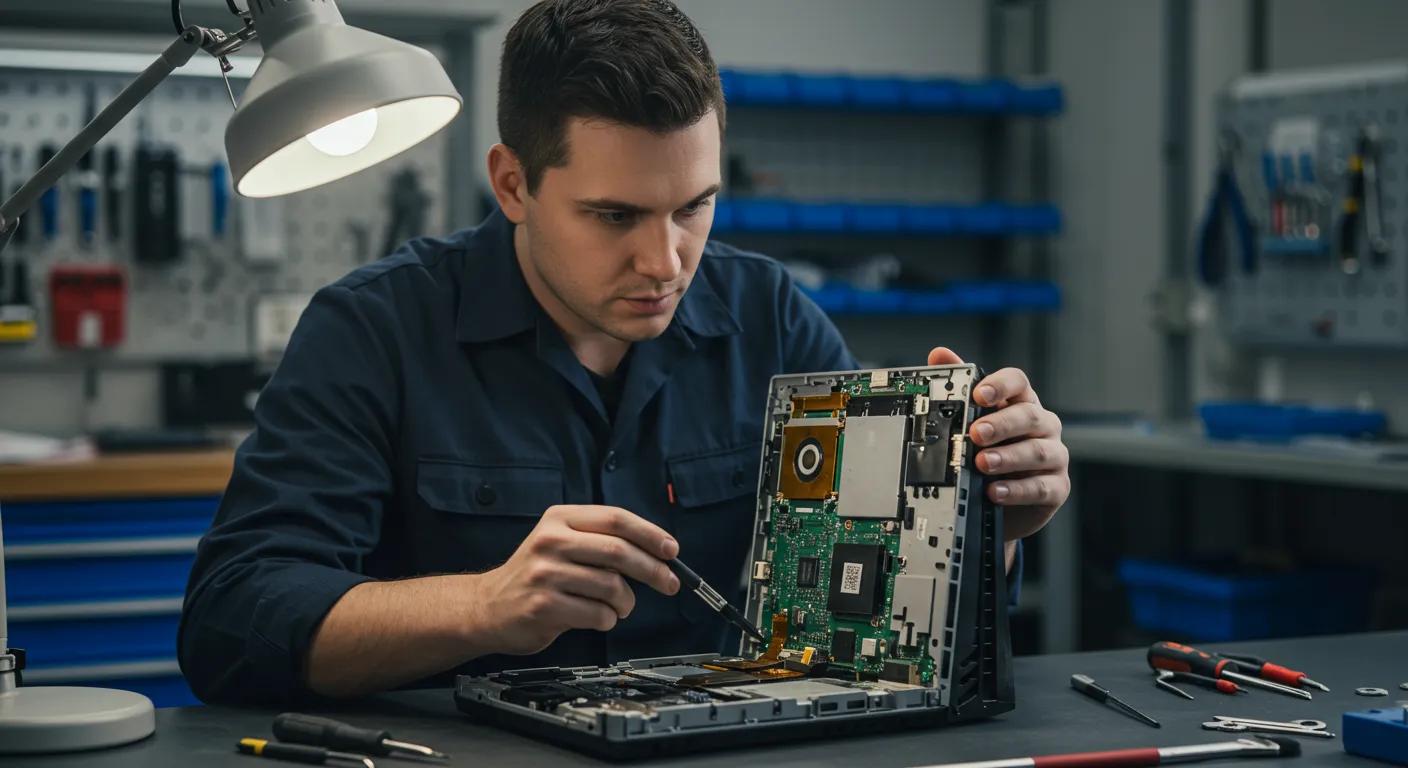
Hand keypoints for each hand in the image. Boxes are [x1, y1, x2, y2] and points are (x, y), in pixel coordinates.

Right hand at [466, 505, 680, 655]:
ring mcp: (545, 574)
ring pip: (611, 585)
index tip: (671, 550)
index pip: (615, 518)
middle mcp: (551, 541)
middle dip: (653, 569)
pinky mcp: (544, 605)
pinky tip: (599, 617)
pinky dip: (608, 619)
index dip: (650, 534)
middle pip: (618, 551)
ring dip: (627, 601)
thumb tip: (657, 551)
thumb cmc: (535, 575)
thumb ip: (600, 540)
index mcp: (559, 519)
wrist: (487, 607)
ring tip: (621, 606)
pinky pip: (597, 613)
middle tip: (669, 583)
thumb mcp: (560, 542)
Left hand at [927, 348, 1068, 542]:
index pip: (1018, 382)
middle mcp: (1042, 424)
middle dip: (1000, 424)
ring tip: (982, 464)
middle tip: (976, 433)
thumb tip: (940, 354)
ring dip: (1008, 457)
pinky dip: (1016, 490)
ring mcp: (1054, 455)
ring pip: (1037, 451)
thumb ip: (959, 387)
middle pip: (1027, 415)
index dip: (999, 385)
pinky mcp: (1057, 486)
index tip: (979, 394)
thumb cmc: (992, 450)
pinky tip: (995, 491)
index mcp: (1021, 402)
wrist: (1004, 499)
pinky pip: (1041, 487)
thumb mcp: (973, 421)